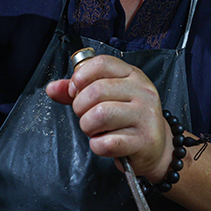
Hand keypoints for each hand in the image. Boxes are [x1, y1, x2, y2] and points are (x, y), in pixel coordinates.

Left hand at [45, 55, 171, 181]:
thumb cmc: (128, 120)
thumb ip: (79, 90)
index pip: (101, 63)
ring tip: (95, 130)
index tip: (75, 91)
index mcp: (132, 75)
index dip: (80, 77)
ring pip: (99, 115)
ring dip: (88, 127)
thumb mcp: (108, 97)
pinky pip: (107, 143)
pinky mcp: (144, 140)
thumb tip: (53, 88)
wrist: (157, 146)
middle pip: (96, 91)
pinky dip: (98, 146)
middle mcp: (142, 92)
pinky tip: (105, 143)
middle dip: (81, 108)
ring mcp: (145, 116)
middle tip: (86, 116)